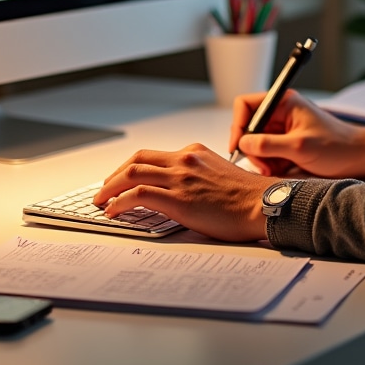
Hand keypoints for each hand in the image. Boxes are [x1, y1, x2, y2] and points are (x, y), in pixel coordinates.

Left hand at [93, 144, 274, 242]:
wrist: (263, 204)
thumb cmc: (246, 197)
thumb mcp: (218, 174)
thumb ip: (196, 176)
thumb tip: (179, 191)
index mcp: (194, 152)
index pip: (152, 155)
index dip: (131, 168)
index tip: (121, 180)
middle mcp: (185, 160)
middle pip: (137, 160)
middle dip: (114, 175)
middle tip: (104, 190)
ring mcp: (180, 178)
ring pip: (132, 174)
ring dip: (110, 188)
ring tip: (102, 202)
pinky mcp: (179, 199)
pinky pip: (139, 195)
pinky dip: (120, 202)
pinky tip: (114, 212)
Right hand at [229, 90, 364, 178]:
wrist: (359, 159)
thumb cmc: (337, 146)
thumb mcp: (299, 146)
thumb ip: (268, 144)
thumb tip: (243, 143)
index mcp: (284, 102)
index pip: (246, 105)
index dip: (238, 124)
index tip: (238, 146)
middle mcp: (281, 114)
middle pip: (249, 128)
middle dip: (252, 149)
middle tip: (263, 167)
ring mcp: (283, 130)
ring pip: (256, 145)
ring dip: (261, 160)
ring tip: (275, 172)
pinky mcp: (287, 146)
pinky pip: (267, 155)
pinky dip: (270, 165)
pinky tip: (282, 172)